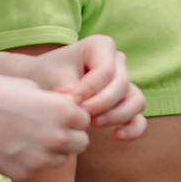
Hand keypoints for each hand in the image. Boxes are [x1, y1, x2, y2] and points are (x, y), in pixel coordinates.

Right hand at [0, 77, 91, 178]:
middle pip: (80, 143)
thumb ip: (54, 101)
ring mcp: (41, 159)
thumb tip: (67, 107)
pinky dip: (31, 161)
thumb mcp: (30, 86)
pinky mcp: (24, 174)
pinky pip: (38, 169)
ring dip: (52, 151)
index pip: (85, 120)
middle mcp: (57, 137)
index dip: (73, 116)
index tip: (59, 115)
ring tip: (29, 138)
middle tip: (49, 129)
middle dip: (69, 136)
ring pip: (61, 159)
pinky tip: (13, 148)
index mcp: (63, 112)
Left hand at [5, 38, 146, 137]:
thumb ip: (73, 93)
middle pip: (122, 85)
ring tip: (93, 123)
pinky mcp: (126, 103)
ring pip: (136, 100)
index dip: (89, 89)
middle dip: (101, 104)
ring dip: (117, 115)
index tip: (68, 101)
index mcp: (101, 45)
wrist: (41, 84)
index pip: (106, 70)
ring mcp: (125, 82)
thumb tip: (83, 111)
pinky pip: (139, 117)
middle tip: (79, 115)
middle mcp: (118, 61)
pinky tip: (116, 136)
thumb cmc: (47, 76)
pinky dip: (133, 128)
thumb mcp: (55, 78)